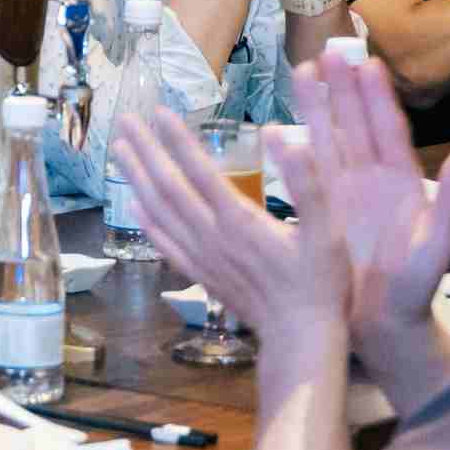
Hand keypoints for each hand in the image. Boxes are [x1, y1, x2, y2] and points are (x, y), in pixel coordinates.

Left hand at [119, 107, 349, 363]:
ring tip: (119, 149)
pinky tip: (134, 204)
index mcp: (238, 219)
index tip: (158, 111)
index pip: (197, 171)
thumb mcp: (330, 229)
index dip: (176, 139)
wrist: (300, 338)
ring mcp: (201, 257)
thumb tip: (280, 136)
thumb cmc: (321, 281)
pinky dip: (146, 220)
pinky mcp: (200, 274)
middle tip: (124, 119)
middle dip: (145, 150)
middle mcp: (211, 236)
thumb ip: (308, 181)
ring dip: (137, 178)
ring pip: (159, 211)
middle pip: (167, 186)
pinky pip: (164, 243)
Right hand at [291, 55, 449, 381]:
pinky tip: (275, 130)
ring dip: (317, 106)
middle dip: (344, 88)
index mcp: (404, 185)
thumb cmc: (417, 292)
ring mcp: (347, 193)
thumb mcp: (437, 250)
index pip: (389, 130)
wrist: (385, 327)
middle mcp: (374, 180)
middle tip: (330, 51)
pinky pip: (307, 172)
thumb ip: (446, 204)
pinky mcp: (324, 209)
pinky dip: (293, 149)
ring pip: (330, 138)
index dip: (377, 97)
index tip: (366, 63)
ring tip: (303, 70)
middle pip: (356, 124)